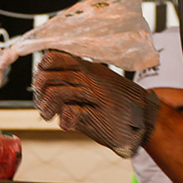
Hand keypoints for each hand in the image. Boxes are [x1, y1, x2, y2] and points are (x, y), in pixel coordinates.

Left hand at [32, 50, 159, 157]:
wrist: (143, 119)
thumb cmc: (117, 104)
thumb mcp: (96, 87)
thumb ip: (75, 84)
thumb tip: (47, 87)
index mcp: (86, 68)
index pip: (55, 57)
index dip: (43, 68)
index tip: (40, 82)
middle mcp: (87, 77)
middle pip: (49, 76)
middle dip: (40, 93)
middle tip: (42, 105)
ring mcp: (91, 95)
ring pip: (56, 93)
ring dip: (46, 107)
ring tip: (47, 115)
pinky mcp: (94, 114)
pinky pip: (69, 112)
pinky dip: (63, 120)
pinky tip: (66, 124)